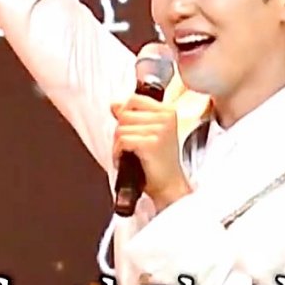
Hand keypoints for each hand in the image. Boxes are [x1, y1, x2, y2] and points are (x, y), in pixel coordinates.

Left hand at [110, 95, 191, 210]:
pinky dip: (118, 153)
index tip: (128, 126)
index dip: (124, 112)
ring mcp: (159, 130)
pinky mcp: (151, 143)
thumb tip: (115, 105)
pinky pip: (122, 140)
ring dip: (118, 144)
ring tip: (130, 154)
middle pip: (124, 114)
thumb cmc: (160, 162)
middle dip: (121, 131)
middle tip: (131, 146)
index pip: (134, 99)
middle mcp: (166, 118)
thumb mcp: (149, 132)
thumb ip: (132, 115)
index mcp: (168, 111)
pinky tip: (126, 160)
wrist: (169, 185)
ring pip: (120, 128)